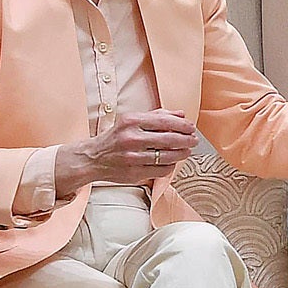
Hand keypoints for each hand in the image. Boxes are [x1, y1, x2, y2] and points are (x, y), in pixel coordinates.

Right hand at [56, 109, 198, 193]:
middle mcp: (131, 139)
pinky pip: (161, 170)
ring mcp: (133, 157)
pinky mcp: (134, 173)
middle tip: (194, 140)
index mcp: (131, 122)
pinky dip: (170, 166)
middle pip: (169, 139)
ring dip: (182, 154)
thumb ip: (156, 116)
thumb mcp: (131, 120)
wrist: (93, 158)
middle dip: (187, 140)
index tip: (191, 127)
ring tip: (186, 151)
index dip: (183, 125)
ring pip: (167, 156)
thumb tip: (181, 114)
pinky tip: (172, 162)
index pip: (164, 121)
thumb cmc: (116, 137)